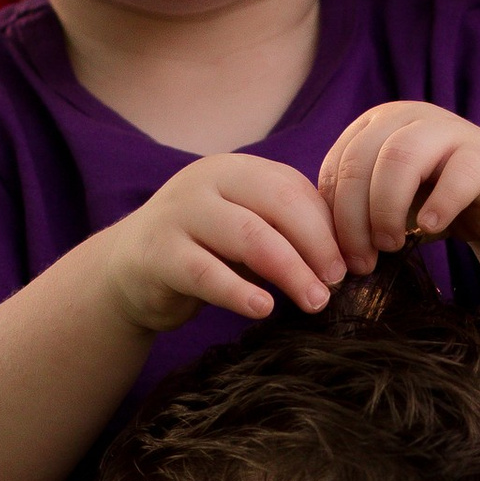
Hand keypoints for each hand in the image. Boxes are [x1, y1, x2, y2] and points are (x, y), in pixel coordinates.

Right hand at [102, 154, 344, 334]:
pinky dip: (239, 292)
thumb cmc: (203, 251)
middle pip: (277, 205)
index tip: (352, 264)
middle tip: (336, 283)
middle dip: (316, 245)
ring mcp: (178, 214)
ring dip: (289, 271)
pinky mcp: (157, 253)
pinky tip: (263, 309)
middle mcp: (206, 182)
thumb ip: (287, 233)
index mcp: (236, 170)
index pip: (294, 189)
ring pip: (248, 236)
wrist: (127, 269)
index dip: (328, 227)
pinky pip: (205, 272)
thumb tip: (349, 257)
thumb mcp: (247, 232)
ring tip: (314, 302)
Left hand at [318, 102, 479, 268]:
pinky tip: (429, 228)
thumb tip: (321, 249)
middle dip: (352, 218)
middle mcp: (407, 118)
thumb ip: (355, 211)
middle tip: (360, 261)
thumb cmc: (433, 199)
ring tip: (391, 245)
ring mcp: (447, 130)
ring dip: (386, 209)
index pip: (337, 166)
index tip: (337, 256)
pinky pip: (457, 174)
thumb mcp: (386, 201)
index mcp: (375, 124)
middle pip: (361, 161)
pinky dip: (438, 205)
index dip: (331, 215)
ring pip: (400, 158)